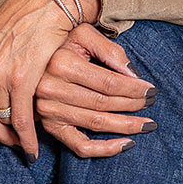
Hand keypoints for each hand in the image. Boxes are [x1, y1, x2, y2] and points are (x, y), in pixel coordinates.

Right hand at [35, 25, 156, 157]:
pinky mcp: (49, 127)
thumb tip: (133, 76)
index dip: (134, 89)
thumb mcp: (83, 34)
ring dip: (126, 126)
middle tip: (152, 102)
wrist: (30, 58)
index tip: (151, 89)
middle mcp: (51, 89)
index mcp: (61, 64)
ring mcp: (49, 111)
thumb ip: (110, 50)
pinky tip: (126, 144)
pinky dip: (104, 149)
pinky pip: (79, 146)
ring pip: (96, 124)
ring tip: (146, 124)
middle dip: (133, 105)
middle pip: (104, 103)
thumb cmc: (62, 43)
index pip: (108, 83)